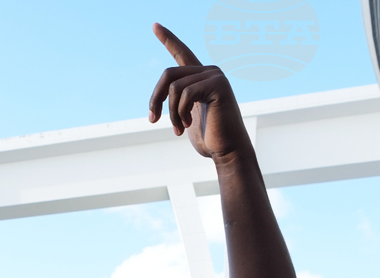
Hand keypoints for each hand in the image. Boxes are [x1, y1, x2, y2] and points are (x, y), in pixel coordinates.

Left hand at [148, 23, 252, 162]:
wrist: (227, 151)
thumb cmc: (208, 138)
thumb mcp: (185, 118)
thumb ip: (176, 104)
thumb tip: (157, 103)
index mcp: (200, 77)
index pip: (182, 53)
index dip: (168, 39)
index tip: (154, 25)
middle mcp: (209, 71)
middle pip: (168, 74)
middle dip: (155, 98)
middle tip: (152, 120)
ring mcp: (215, 75)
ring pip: (174, 86)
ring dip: (170, 112)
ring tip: (178, 128)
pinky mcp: (218, 84)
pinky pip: (185, 93)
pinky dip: (180, 112)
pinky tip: (187, 125)